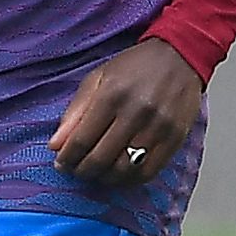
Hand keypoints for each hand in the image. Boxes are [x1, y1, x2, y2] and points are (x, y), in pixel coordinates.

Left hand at [48, 38, 202, 187]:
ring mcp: (158, 127)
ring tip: (97, 174)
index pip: (81, 139)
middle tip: (76, 171)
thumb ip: (75, 111)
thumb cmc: (135, 67)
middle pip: (101, 158)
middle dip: (83, 171)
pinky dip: (130, 180)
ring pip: (124, 170)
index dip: (67, 158)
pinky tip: (120, 175)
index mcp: (112, 95)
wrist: (180, 55)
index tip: (61, 164)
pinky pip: (148, 171)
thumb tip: (55, 145)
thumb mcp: (98, 78)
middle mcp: (136, 112)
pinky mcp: (175, 138)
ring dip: (105, 179)